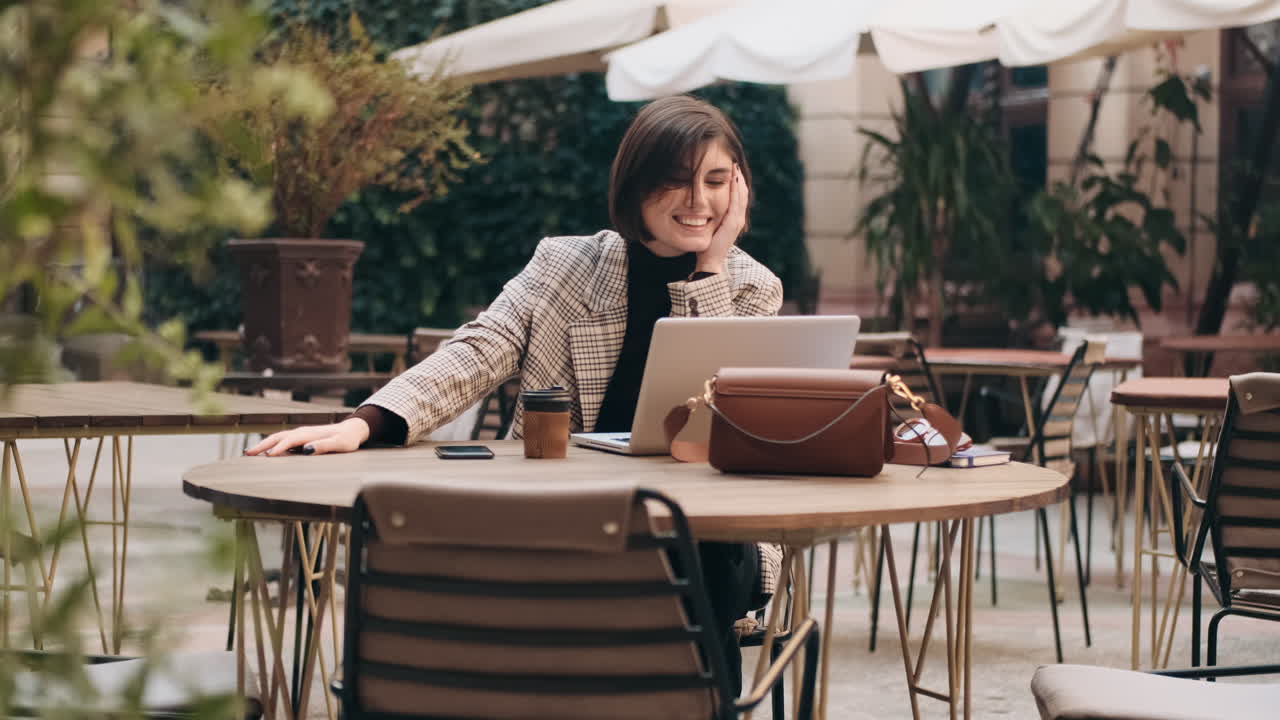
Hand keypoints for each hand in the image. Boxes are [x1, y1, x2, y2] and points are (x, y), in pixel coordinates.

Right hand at [246, 417, 370, 456]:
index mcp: (309, 434)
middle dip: (262, 445)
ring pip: (278, 438)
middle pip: (278, 437)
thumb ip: (324, 446)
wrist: (353, 429)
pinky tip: (266, 451)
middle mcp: (302, 432)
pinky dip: (272, 444)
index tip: (267, 457)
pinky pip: (283, 440)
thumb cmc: (347, 439)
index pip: (290, 441)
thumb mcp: (339, 444)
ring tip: (250, 453)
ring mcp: (301, 434)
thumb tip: (307, 450)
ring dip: (264, 444)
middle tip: (247, 454)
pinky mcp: (302, 437)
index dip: (279, 448)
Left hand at [697, 163, 747, 274]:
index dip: (736, 183)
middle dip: (739, 177)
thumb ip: (711, 216)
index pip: (738, 196)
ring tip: (735, 167)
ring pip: (741, 195)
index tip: (732, 170)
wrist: (710, 261)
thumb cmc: (708, 245)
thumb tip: (702, 207)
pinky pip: (736, 202)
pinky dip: (736, 189)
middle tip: (734, 163)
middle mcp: (739, 218)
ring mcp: (737, 220)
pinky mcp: (733, 222)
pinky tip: (733, 179)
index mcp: (734, 218)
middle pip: (742, 193)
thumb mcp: (711, 226)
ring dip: (739, 180)